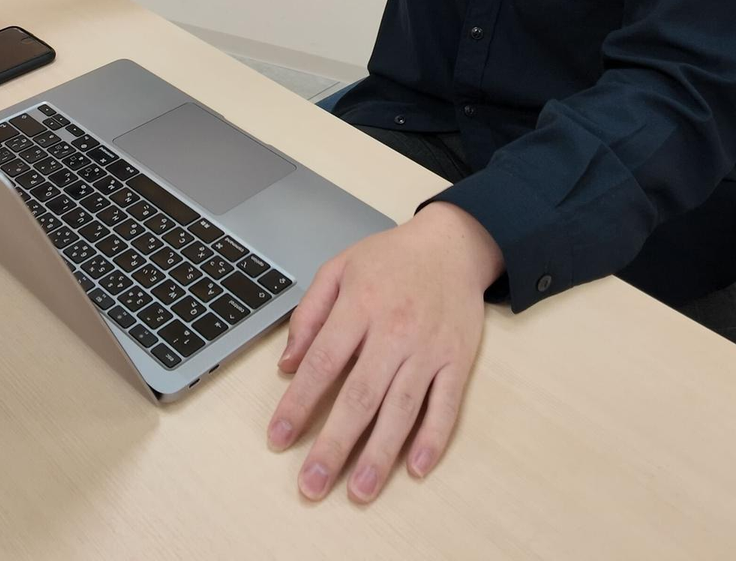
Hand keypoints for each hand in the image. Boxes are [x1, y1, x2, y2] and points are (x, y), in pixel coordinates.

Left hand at [266, 201, 503, 503]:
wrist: (451, 244)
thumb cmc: (390, 258)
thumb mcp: (339, 268)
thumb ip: (309, 315)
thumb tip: (287, 365)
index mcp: (361, 305)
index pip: (323, 362)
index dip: (298, 403)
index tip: (279, 437)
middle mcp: (394, 330)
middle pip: (360, 395)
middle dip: (334, 444)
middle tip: (312, 484)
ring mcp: (428, 348)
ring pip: (402, 408)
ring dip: (380, 454)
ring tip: (360, 491)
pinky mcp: (457, 360)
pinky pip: (446, 405)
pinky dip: (433, 438)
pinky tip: (416, 468)